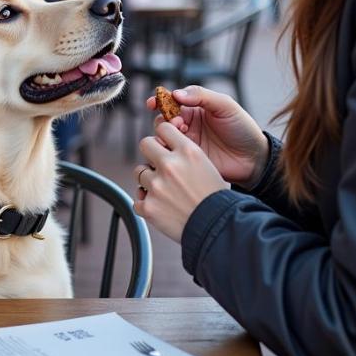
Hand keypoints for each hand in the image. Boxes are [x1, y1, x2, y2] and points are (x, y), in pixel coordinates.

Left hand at [133, 122, 228, 242]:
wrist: (218, 227)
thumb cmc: (216, 198)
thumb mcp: (207, 165)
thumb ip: (185, 154)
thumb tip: (165, 147)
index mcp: (187, 151)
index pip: (163, 128)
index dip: (163, 137)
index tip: (164, 144)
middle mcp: (170, 165)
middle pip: (144, 144)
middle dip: (150, 153)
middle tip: (158, 165)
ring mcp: (157, 186)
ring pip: (139, 172)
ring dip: (148, 180)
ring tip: (164, 191)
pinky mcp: (149, 206)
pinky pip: (137, 200)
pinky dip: (146, 204)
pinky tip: (161, 207)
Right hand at [146, 85, 268, 189]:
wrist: (253, 158)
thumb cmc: (242, 128)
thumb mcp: (225, 106)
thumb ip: (202, 96)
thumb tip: (176, 93)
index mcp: (196, 108)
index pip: (173, 101)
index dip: (160, 100)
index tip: (153, 103)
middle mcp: (188, 124)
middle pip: (164, 119)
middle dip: (165, 119)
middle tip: (179, 123)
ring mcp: (187, 142)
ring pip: (164, 136)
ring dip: (165, 134)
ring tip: (181, 134)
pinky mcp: (187, 159)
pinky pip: (170, 154)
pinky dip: (167, 150)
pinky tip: (176, 149)